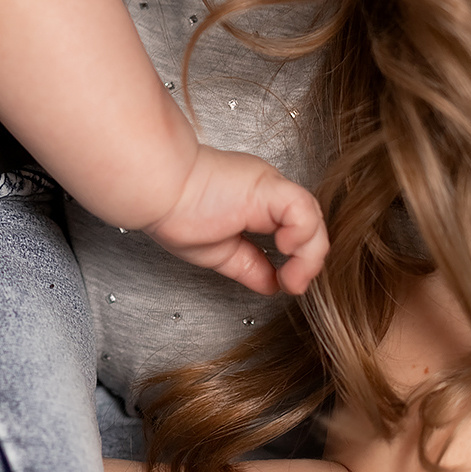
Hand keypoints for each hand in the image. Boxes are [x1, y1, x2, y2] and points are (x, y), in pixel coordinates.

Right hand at [145, 146, 329, 295]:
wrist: (158, 190)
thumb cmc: (174, 211)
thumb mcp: (221, 253)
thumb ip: (250, 266)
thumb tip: (273, 284)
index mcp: (253, 203)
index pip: (293, 229)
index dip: (298, 259)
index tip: (286, 283)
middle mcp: (266, 193)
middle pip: (309, 224)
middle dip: (309, 259)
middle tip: (294, 284)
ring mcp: (269, 187)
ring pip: (312, 218)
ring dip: (310, 255)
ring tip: (294, 276)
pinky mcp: (269, 186)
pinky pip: (303, 211)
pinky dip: (303, 235)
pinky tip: (284, 248)